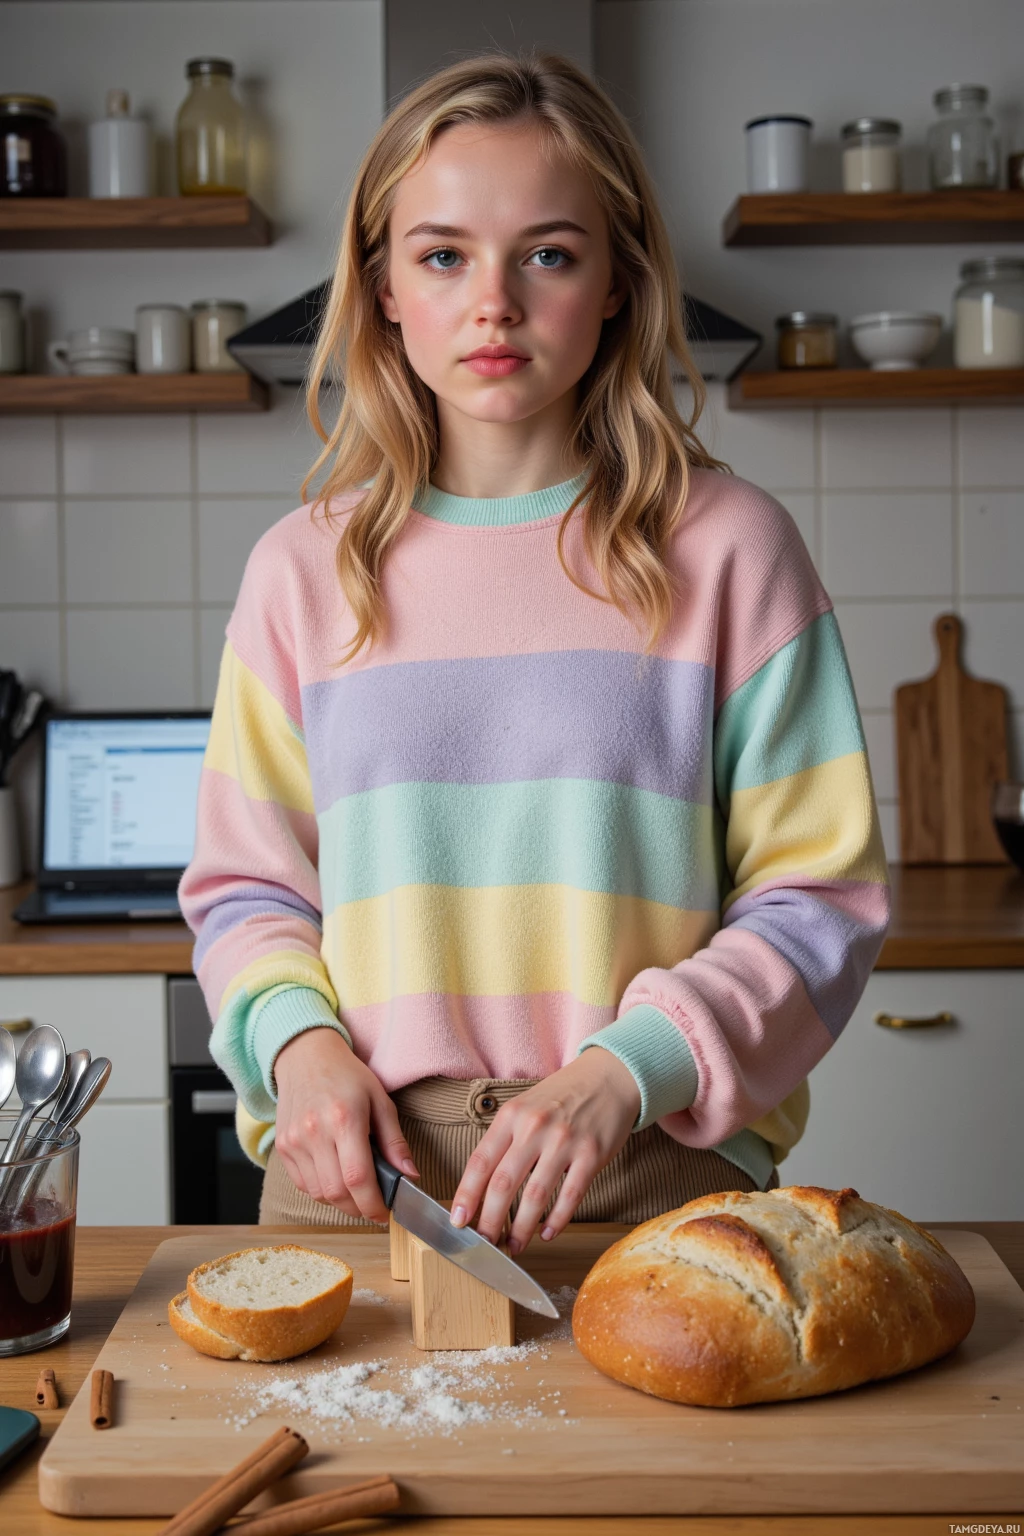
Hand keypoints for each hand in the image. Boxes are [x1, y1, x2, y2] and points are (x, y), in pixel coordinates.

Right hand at [273, 1026, 418, 1222]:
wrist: (306, 1056)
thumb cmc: (348, 1076)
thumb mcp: (380, 1100)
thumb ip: (395, 1142)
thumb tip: (411, 1176)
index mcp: (344, 1119)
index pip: (358, 1178)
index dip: (372, 1204)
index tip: (384, 1214)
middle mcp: (314, 1132)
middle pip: (337, 1193)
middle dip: (358, 1208)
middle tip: (373, 1204)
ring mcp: (294, 1141)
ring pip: (318, 1194)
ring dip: (340, 1202)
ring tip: (356, 1190)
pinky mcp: (282, 1147)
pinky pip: (303, 1185)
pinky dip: (321, 1191)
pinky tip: (335, 1178)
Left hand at [449, 1049, 640, 1255]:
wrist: (608, 1077)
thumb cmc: (562, 1096)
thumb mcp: (525, 1107)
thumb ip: (504, 1141)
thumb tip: (480, 1188)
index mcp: (512, 1116)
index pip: (480, 1162)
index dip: (466, 1195)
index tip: (457, 1220)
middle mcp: (535, 1128)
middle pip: (503, 1184)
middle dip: (489, 1221)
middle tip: (484, 1243)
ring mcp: (564, 1142)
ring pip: (534, 1196)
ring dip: (521, 1229)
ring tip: (514, 1246)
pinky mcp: (591, 1155)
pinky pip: (570, 1196)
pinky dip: (556, 1221)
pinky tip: (547, 1233)